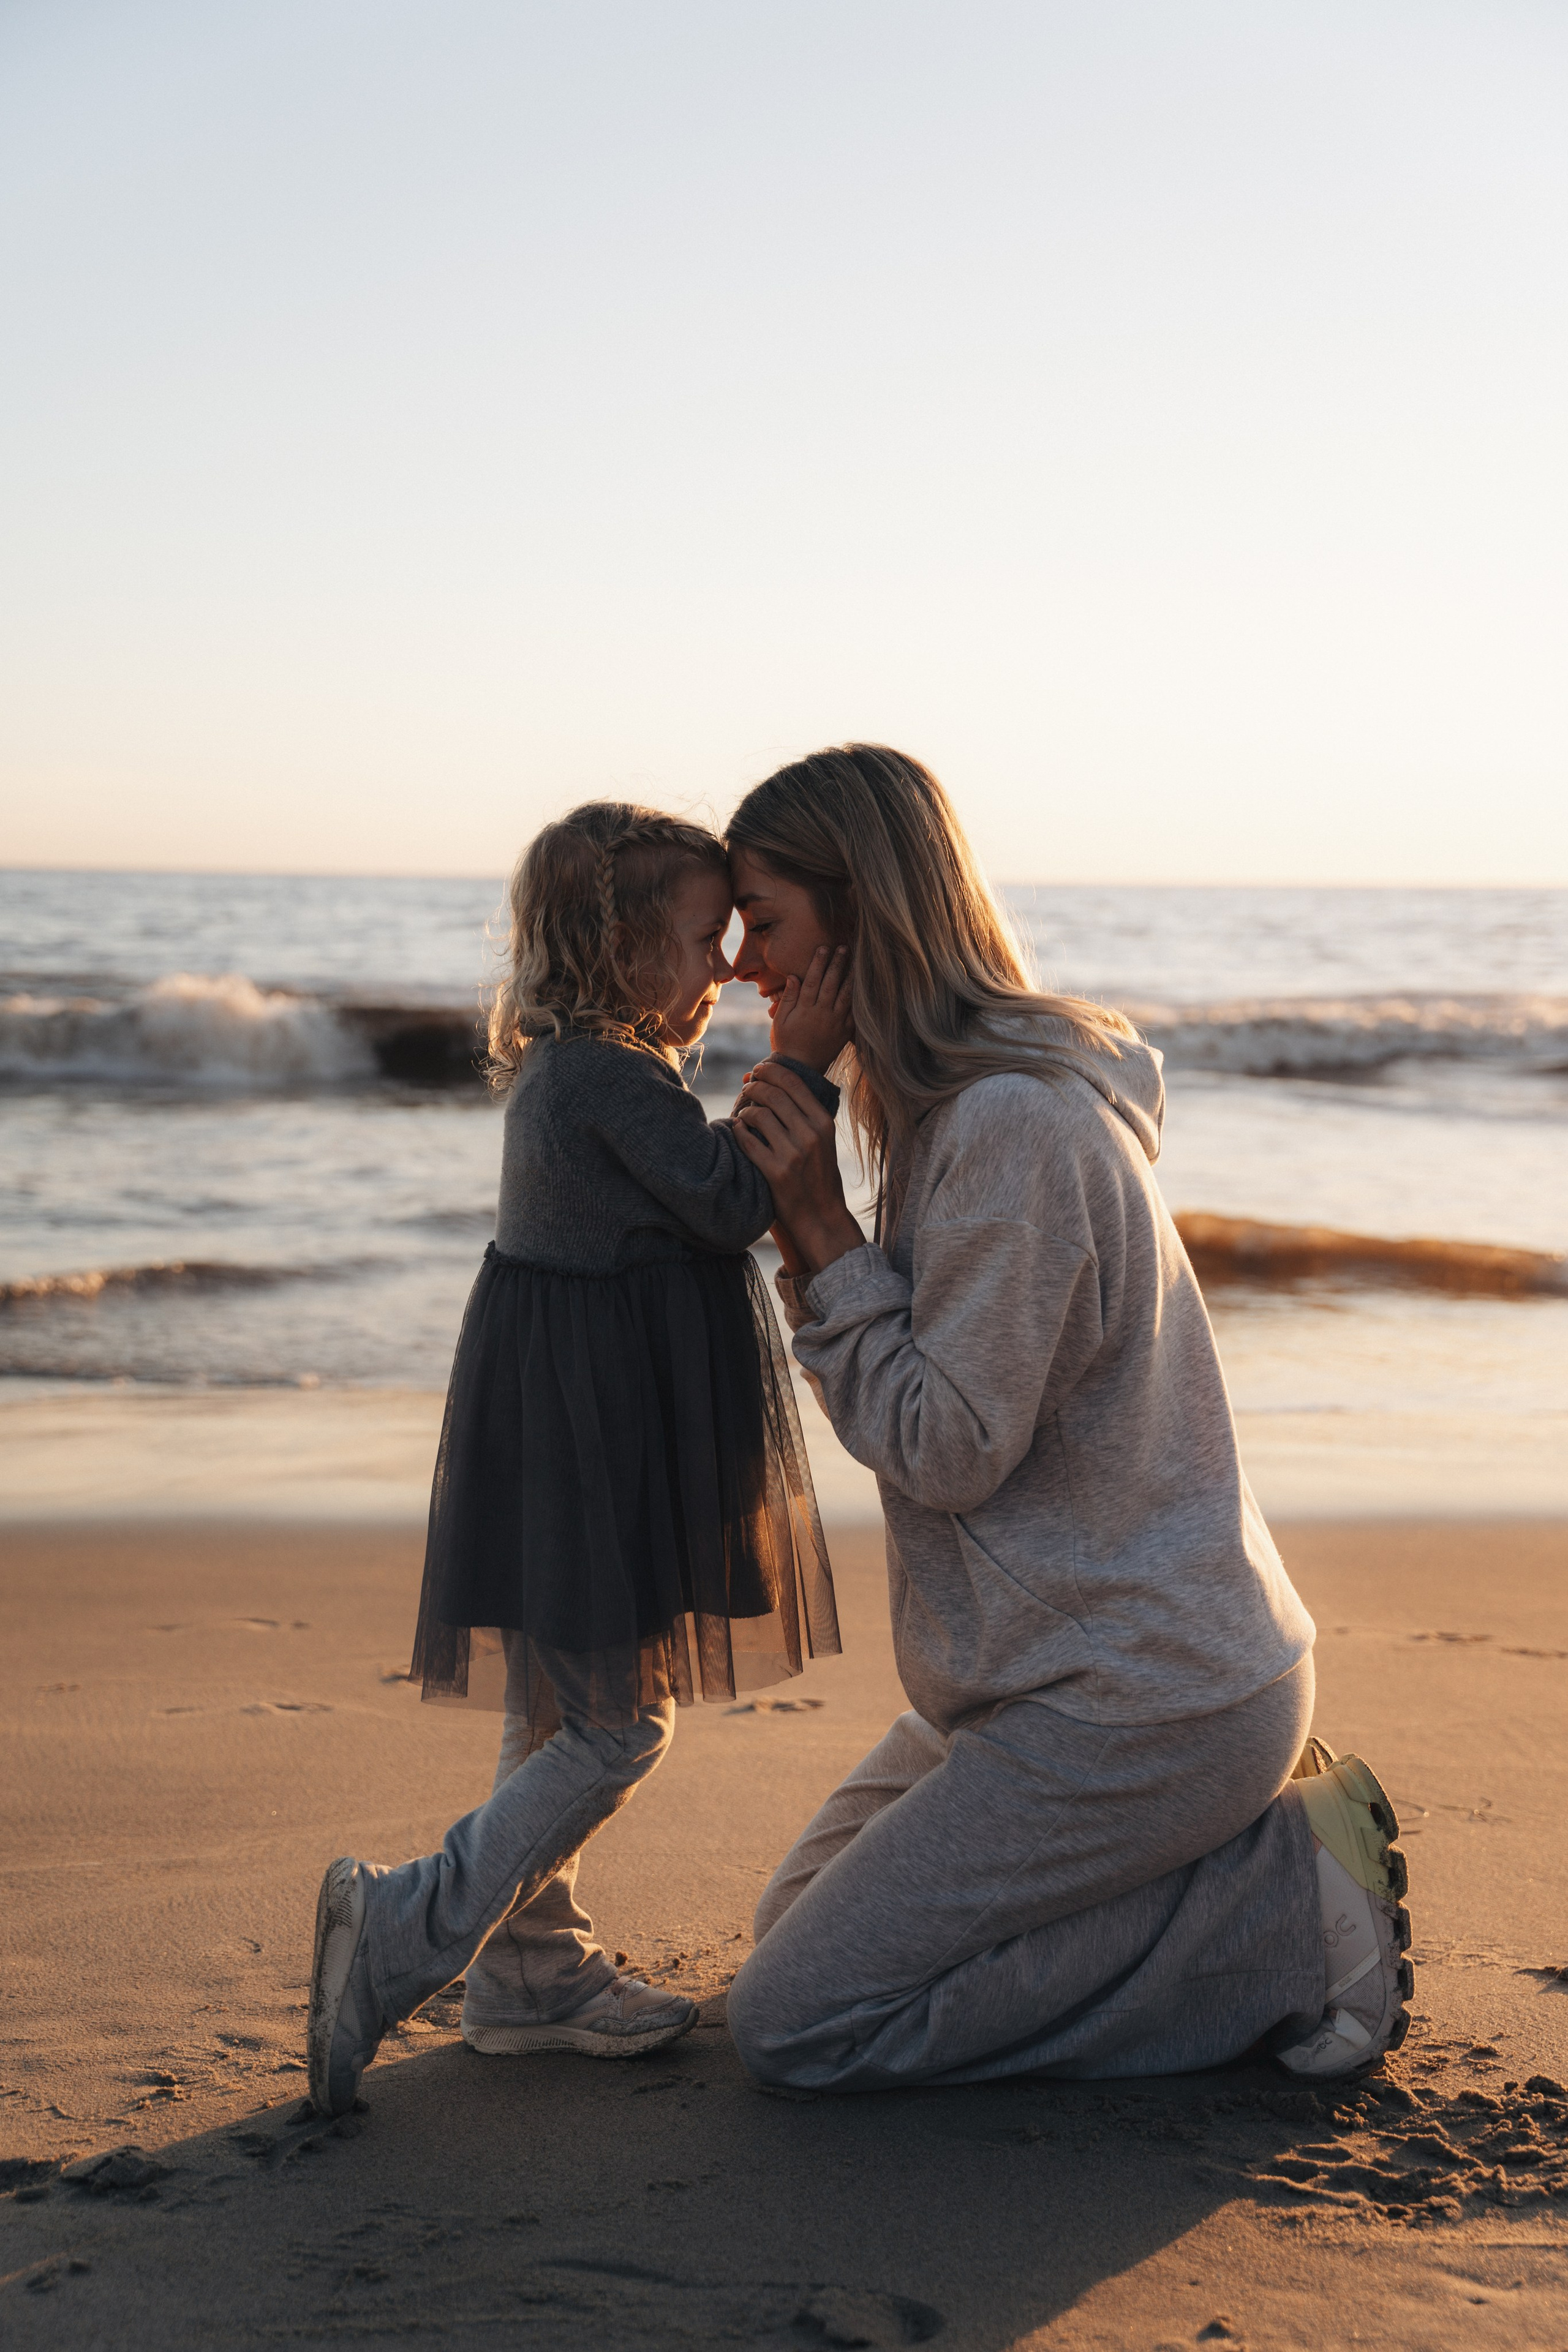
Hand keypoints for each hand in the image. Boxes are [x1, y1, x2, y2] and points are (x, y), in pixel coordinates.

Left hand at [733, 1059, 864, 1275]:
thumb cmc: (818, 1176)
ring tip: (742, 1113)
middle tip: (745, 1090)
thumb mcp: (821, 1141)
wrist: (822, 1217)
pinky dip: (737, 1131)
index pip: (794, 1082)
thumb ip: (800, 1113)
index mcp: (824, 1123)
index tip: (759, 1069)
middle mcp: (811, 1135)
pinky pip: (747, 1140)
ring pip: (758, 1115)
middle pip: (773, 1094)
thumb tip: (762, 1077)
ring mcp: (793, 1154)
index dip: (771, 1070)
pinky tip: (737, 1130)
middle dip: (753, 1087)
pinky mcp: (776, 1172)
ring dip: (744, 1109)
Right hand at [768, 945, 851, 1071]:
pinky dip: (859, 997)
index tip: (823, 948)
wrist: (801, 1069)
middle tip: (843, 947)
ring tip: (856, 960)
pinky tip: (863, 984)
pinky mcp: (845, 1031)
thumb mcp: (780, 1021)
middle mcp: (822, 1014)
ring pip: (845, 995)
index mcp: (805, 1010)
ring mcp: (835, 1023)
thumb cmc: (786, 1042)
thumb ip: (788, 998)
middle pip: (831, 984)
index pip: (812, 981)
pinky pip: (854, 1012)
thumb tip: (794, 977)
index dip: (818, 964)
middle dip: (837, 964)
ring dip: (851, 976)